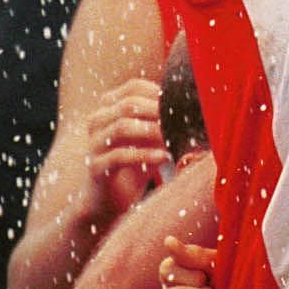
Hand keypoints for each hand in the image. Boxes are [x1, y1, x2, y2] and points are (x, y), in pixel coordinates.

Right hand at [79, 79, 170, 218]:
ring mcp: (94, 144)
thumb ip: (163, 123)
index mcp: (109, 108)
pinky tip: (163, 158)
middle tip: (181, 119)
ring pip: (122, 127)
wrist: (109, 200)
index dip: (158, 92)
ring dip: (152, 131)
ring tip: (173, 137)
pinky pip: (119, 156)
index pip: (133, 87)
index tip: (180, 103)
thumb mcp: (150, 140)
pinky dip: (144, 155)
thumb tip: (194, 110)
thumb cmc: (134, 165)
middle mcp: (97, 121)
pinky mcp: (96, 167)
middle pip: (128, 104)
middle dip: (158, 110)